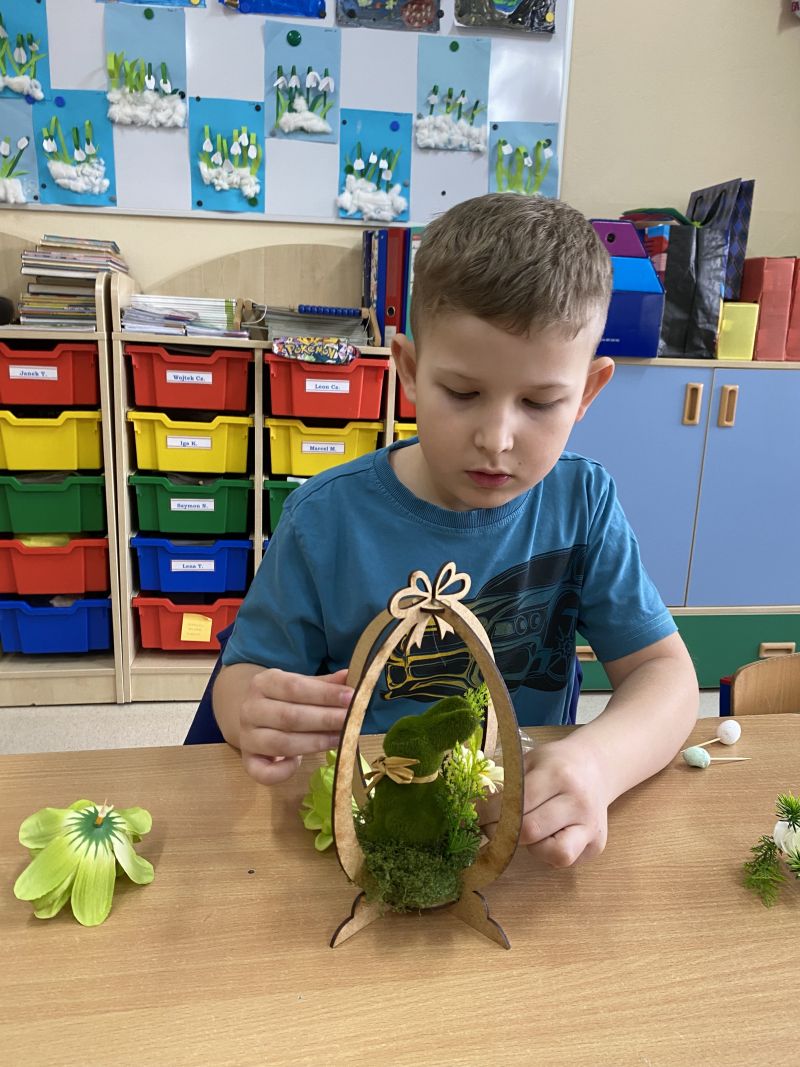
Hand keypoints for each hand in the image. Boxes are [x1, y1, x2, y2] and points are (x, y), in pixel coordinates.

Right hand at [239, 668, 352, 785]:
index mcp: (262, 683)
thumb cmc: (283, 701)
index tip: (351, 697)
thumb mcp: (300, 686)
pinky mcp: (248, 762)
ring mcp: (247, 738)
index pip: (294, 687)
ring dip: (315, 743)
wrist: (253, 720)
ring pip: (281, 744)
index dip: (324, 694)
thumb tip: (350, 677)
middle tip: (351, 720)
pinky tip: (299, 762)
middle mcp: (250, 709)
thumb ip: (323, 684)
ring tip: (340, 739)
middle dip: (324, 719)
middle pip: (289, 717)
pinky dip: (284, 771)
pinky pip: (264, 773)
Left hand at [481, 738, 609, 866]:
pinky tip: (546, 837)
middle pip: (530, 831)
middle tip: (489, 828)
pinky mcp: (596, 845)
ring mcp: (590, 826)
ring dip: (530, 847)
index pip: (516, 802)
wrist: (596, 768)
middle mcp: (577, 802)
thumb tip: (475, 809)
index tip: (472, 817)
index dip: (488, 814)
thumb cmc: (556, 764)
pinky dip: (548, 853)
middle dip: (502, 833)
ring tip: (527, 831)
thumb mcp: (530, 761)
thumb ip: (507, 785)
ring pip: (553, 853)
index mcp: (557, 775)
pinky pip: (564, 859)